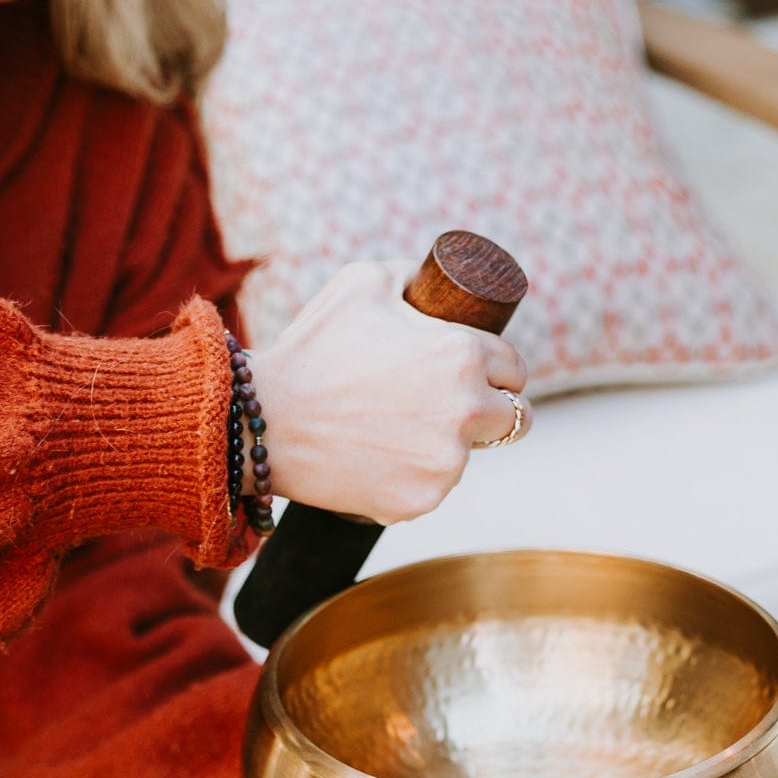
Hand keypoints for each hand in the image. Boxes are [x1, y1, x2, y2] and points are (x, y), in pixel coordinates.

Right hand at [245, 260, 529, 526]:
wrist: (262, 422)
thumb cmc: (311, 349)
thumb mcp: (363, 282)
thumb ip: (413, 276)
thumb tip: (435, 281)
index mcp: (462, 355)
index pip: (515, 370)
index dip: (498, 370)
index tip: (482, 375)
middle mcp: (466, 411)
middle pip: (514, 419)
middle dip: (491, 411)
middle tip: (451, 407)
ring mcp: (446, 464)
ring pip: (470, 457)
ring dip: (448, 446)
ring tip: (396, 432)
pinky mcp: (421, 501)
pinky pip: (433, 488)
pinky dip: (413, 478)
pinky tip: (379, 460)